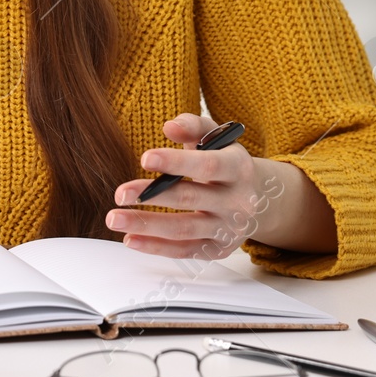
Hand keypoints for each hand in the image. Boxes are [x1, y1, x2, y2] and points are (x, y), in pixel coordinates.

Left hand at [105, 113, 285, 259]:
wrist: (261, 200)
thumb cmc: (226, 161)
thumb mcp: (217, 138)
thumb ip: (193, 125)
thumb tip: (169, 127)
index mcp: (238, 168)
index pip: (208, 165)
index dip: (176, 162)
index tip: (145, 158)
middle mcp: (238, 201)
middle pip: (191, 198)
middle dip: (152, 196)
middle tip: (119, 194)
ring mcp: (229, 229)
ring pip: (184, 229)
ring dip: (146, 225)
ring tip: (114, 219)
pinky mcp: (219, 249)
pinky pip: (185, 251)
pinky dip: (156, 247)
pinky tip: (130, 239)